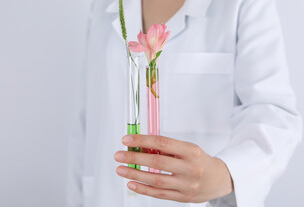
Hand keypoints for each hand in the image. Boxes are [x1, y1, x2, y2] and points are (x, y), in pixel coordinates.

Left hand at [113, 134, 233, 202]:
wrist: (219, 179)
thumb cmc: (199, 160)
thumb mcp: (187, 149)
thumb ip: (166, 148)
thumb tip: (140, 146)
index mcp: (191, 151)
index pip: (163, 143)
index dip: (143, 141)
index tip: (126, 139)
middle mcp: (190, 168)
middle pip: (157, 163)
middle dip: (135, 158)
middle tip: (119, 155)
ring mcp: (187, 185)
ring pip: (156, 180)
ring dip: (135, 174)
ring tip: (120, 169)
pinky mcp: (183, 197)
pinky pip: (160, 194)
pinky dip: (144, 189)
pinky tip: (131, 184)